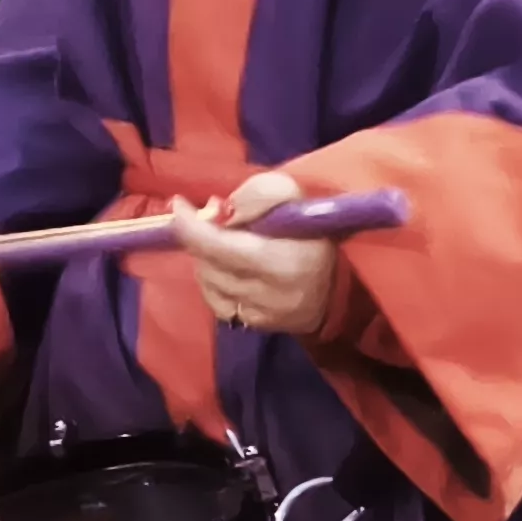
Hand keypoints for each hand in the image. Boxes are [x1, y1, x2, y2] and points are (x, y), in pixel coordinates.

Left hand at [170, 170, 338, 339]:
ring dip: (207, 260)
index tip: (177, 205)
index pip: (216, 245)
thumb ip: (255, 197)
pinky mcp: (261, 325)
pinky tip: (232, 271)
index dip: (189, 225)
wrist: (344, 276)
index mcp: (280, 260)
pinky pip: (218, 304)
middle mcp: (269, 293)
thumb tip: (216, 213)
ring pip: (208, 283)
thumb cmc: (314, 228)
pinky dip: (216, 284)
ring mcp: (263, 314)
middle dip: (201, 238)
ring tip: (228, 246)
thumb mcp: (292, 195)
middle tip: (214, 222)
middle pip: (207, 263)